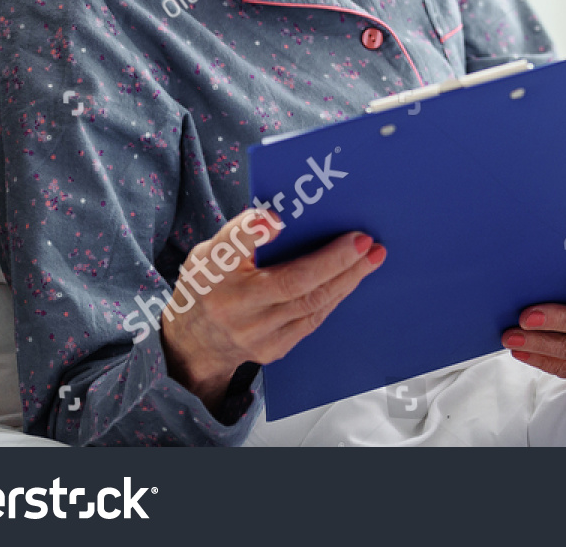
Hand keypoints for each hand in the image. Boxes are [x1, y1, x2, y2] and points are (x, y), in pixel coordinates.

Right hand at [159, 206, 385, 414]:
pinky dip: (335, 296)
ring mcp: (253, 333)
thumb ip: (240, 234)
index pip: (228, 247)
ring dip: (347, 278)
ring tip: (372, 256)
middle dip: (334, 260)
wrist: (193, 345)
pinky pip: (312, 319)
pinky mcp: (272, 348)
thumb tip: (281, 216)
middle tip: (364, 240)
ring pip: (310, 303)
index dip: (252, 232)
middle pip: (291, 282)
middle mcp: (231, 305)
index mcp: (211, 271)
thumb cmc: (209, 285)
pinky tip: (352, 279)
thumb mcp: (210, 253)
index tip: (275, 220)